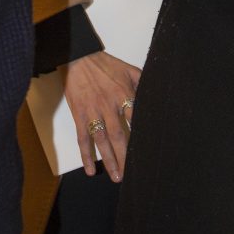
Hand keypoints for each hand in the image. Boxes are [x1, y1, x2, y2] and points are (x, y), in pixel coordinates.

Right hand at [62, 51, 140, 180]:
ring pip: (102, 141)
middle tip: (131, 174)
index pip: (135, 119)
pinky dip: (86, 155)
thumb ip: (142, 83)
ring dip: (108, 160)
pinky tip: (90, 169)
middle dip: (125, 157)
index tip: (148, 152)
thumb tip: (156, 94)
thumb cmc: (104, 64)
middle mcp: (109, 106)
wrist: (78, 57)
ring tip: (116, 176)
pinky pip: (83, 138)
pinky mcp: (79, 115)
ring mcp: (93, 112)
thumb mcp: (128, 69)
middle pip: (119, 136)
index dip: (142, 136)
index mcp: (123, 94)